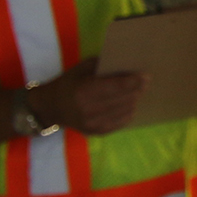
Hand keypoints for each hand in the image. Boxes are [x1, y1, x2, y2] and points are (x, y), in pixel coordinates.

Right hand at [30, 58, 146, 135]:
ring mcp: (93, 123)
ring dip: (134, 100)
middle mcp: (89, 109)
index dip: (133, 81)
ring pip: (125, 111)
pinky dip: (128, 112)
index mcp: (84, 91)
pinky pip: (122, 122)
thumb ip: (102, 65)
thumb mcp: (81, 68)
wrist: (51, 107)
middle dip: (136, 90)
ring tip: (136, 92)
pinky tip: (128, 104)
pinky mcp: (96, 132)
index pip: (116, 87)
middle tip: (144, 83)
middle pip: (124, 99)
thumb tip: (127, 64)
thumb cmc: (69, 83)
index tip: (145, 76)